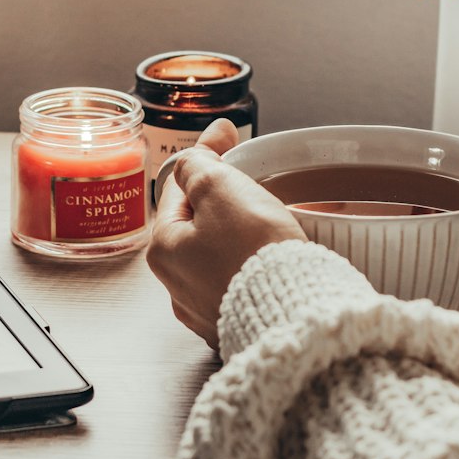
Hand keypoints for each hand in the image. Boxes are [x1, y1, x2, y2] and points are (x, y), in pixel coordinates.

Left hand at [146, 119, 306, 348]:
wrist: (294, 313)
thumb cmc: (255, 254)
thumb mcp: (219, 188)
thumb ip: (198, 165)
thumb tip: (192, 158)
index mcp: (165, 249)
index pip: (180, 188)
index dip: (206, 157)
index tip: (228, 136)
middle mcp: (178, 284)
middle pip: (201, 221)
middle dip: (227, 196)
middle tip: (255, 180)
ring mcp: (208, 308)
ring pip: (223, 251)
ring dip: (244, 229)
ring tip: (272, 219)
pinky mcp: (238, 322)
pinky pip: (244, 278)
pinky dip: (257, 260)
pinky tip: (276, 254)